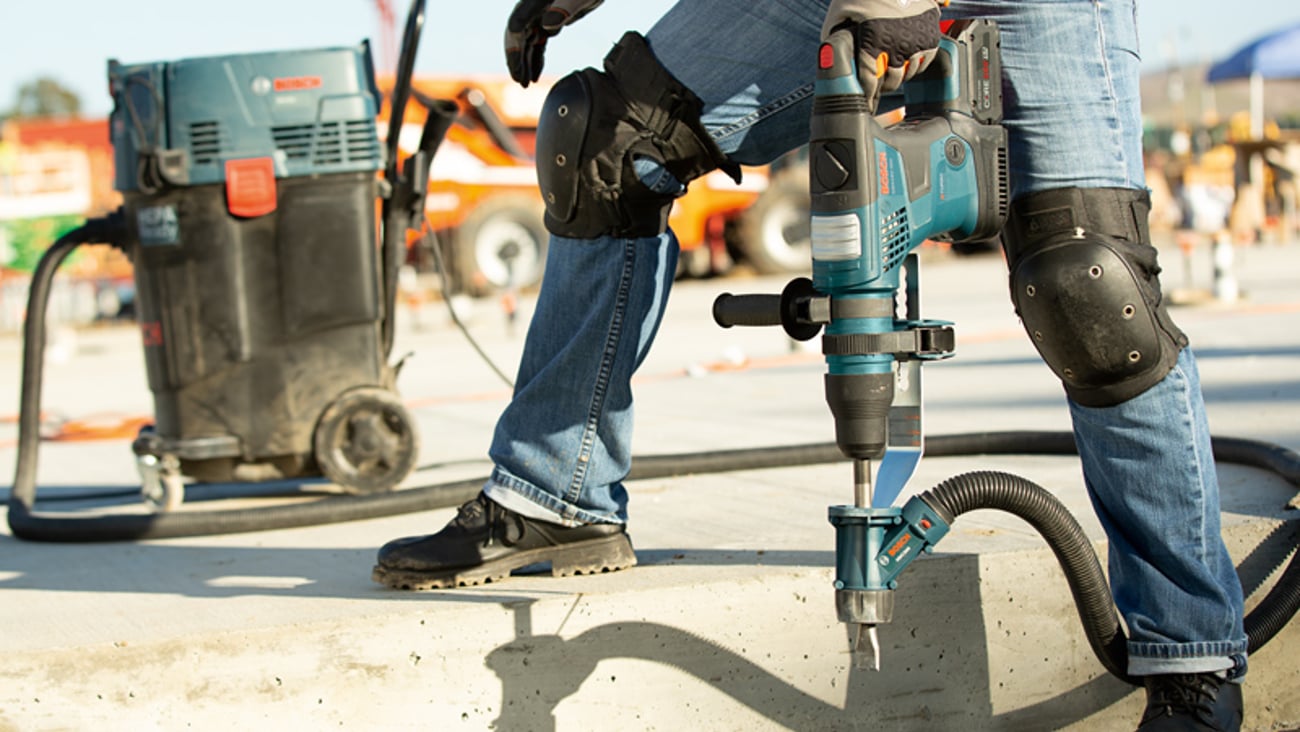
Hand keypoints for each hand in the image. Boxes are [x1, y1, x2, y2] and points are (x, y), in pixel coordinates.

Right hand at [504, 0, 605, 86]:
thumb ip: (564, 8)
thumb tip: (547, 26)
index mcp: (535, 1)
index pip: (518, 23)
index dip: (514, 46)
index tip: (516, 66)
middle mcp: (534, 9)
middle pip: (518, 36)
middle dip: (516, 59)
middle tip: (519, 80)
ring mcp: (541, 15)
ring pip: (527, 42)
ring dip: (525, 63)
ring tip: (524, 83)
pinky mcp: (551, 21)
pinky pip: (538, 43)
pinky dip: (536, 59)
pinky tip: (535, 75)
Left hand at [822, 0, 943, 109]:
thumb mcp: (840, 14)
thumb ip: (835, 38)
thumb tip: (832, 60)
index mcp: (873, 38)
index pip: (869, 79)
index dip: (866, 94)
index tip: (865, 101)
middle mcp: (897, 42)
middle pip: (892, 81)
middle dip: (883, 86)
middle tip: (877, 85)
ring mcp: (917, 38)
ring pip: (910, 73)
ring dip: (900, 75)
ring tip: (891, 71)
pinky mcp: (930, 33)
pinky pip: (926, 60)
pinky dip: (916, 64)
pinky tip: (906, 60)